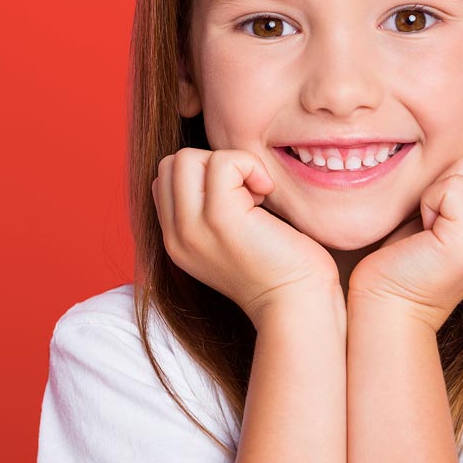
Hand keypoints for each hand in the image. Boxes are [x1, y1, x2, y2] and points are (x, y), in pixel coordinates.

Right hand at [152, 148, 341, 328]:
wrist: (297, 304)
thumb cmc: (279, 265)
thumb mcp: (230, 238)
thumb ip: (209, 209)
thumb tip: (215, 164)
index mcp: (177, 241)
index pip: (165, 179)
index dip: (203, 174)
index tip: (237, 196)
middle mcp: (177, 237)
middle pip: (171, 164)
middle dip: (212, 163)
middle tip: (246, 193)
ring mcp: (193, 228)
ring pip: (187, 158)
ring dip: (230, 164)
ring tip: (254, 194)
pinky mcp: (220, 218)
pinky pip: (223, 162)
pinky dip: (249, 165)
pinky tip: (266, 191)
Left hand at [347, 151, 462, 331]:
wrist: (391, 303)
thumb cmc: (413, 252)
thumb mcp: (457, 212)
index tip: (449, 212)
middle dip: (457, 177)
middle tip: (439, 217)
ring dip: (439, 189)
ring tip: (431, 226)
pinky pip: (452, 186)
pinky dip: (429, 200)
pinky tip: (424, 232)